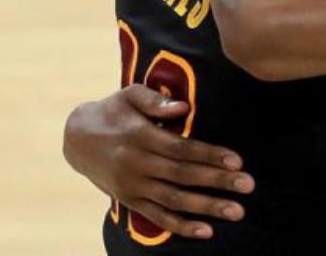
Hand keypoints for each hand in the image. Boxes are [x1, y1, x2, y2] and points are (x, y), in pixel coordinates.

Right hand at [62, 84, 254, 238]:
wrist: (76, 138)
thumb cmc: (113, 111)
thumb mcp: (129, 95)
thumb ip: (155, 100)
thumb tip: (183, 108)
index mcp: (140, 136)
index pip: (181, 148)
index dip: (209, 154)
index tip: (237, 160)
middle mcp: (137, 164)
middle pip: (183, 176)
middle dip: (218, 181)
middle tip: (249, 185)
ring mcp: (133, 186)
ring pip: (174, 200)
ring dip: (207, 207)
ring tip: (237, 211)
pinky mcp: (130, 200)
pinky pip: (158, 217)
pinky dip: (181, 227)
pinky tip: (206, 231)